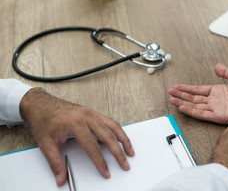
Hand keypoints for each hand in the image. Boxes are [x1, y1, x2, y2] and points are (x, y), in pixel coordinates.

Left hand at [19, 88, 134, 185]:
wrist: (41, 104)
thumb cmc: (43, 120)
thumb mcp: (46, 144)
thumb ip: (55, 163)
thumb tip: (61, 178)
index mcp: (76, 123)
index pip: (93, 147)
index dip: (100, 162)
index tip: (106, 171)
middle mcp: (87, 116)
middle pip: (108, 136)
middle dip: (118, 152)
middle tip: (125, 163)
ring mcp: (91, 113)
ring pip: (113, 126)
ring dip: (123, 139)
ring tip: (130, 150)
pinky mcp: (92, 112)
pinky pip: (109, 122)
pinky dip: (116, 131)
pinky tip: (117, 140)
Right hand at [168, 63, 227, 123]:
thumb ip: (226, 72)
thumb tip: (217, 66)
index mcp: (218, 91)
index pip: (198, 90)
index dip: (187, 88)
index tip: (177, 87)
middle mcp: (215, 101)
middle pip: (193, 98)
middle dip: (181, 95)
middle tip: (170, 92)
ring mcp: (216, 109)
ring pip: (195, 106)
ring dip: (183, 102)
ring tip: (172, 100)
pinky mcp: (218, 115)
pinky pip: (202, 114)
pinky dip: (192, 111)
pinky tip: (183, 107)